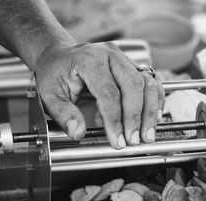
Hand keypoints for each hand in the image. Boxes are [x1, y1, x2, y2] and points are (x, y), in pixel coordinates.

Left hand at [35, 42, 164, 147]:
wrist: (59, 56)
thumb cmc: (54, 74)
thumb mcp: (49, 95)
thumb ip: (63, 114)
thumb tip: (78, 133)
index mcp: (89, 60)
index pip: (108, 92)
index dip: (115, 119)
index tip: (118, 141)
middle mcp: (110, 55)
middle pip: (133, 85)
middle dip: (136, 117)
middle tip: (134, 140)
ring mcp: (123, 58)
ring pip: (147, 82)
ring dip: (150, 111)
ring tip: (147, 135)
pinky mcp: (131, 65)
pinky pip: (150, 81)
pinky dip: (155, 100)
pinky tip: (154, 117)